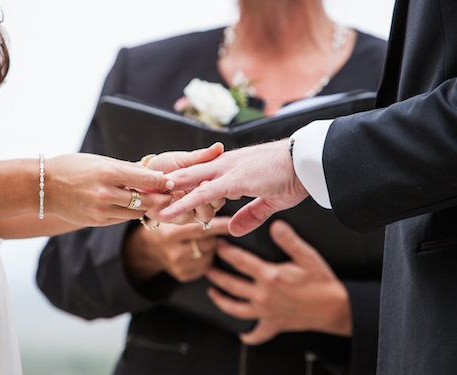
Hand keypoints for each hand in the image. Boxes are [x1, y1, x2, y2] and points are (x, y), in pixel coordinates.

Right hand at [45, 153, 173, 226]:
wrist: (43, 186)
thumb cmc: (72, 167)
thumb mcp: (99, 161)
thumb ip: (125, 169)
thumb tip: (151, 173)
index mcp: (107, 173)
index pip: (144, 178)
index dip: (161, 181)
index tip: (171, 181)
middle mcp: (105, 193)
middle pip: (144, 199)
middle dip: (160, 198)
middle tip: (171, 195)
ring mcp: (100, 210)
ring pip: (135, 211)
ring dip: (146, 206)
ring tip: (155, 200)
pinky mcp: (96, 221)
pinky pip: (121, 218)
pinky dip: (129, 212)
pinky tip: (134, 206)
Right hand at [124, 217, 230, 282]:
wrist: (147, 249)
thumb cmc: (164, 225)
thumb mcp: (172, 214)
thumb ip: (190, 208)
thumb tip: (217, 198)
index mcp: (170, 234)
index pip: (200, 229)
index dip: (218, 225)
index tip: (231, 222)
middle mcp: (174, 253)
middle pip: (209, 242)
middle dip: (212, 234)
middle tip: (206, 226)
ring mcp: (179, 267)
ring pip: (210, 253)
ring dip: (210, 245)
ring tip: (197, 238)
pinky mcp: (184, 276)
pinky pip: (206, 265)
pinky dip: (205, 256)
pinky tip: (195, 250)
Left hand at [145, 143, 226, 224]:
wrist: (141, 175)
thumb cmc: (164, 166)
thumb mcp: (183, 160)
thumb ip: (202, 156)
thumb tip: (220, 146)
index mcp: (207, 184)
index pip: (222, 188)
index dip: (222, 185)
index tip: (211, 178)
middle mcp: (203, 200)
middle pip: (218, 204)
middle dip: (214, 198)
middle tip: (203, 185)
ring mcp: (192, 211)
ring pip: (206, 214)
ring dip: (201, 206)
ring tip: (188, 194)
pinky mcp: (178, 219)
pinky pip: (184, 217)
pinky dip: (180, 209)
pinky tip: (172, 199)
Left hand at [158, 139, 308, 236]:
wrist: (310, 161)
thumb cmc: (294, 176)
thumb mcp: (270, 201)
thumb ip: (250, 215)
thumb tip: (232, 229)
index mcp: (232, 168)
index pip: (200, 176)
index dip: (181, 186)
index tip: (164, 196)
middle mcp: (226, 165)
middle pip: (188, 175)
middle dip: (167, 188)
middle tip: (146, 198)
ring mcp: (229, 170)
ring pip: (190, 181)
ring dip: (169, 195)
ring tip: (147, 205)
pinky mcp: (236, 179)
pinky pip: (204, 192)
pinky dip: (186, 201)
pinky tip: (170, 209)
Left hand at [206, 221, 351, 344]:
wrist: (335, 309)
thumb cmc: (322, 282)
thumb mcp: (307, 256)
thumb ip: (289, 240)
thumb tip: (275, 225)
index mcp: (269, 276)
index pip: (239, 261)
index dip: (226, 251)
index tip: (218, 244)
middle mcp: (263, 295)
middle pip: (230, 285)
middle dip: (215, 275)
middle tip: (206, 267)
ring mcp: (266, 312)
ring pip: (236, 309)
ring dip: (221, 301)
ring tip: (212, 293)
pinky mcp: (274, 324)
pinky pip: (258, 333)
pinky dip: (248, 336)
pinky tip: (242, 334)